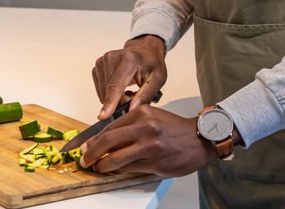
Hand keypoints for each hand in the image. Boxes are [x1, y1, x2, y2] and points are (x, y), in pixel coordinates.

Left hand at [79, 105, 215, 176]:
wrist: (200, 138)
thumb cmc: (174, 129)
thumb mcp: (151, 117)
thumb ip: (130, 126)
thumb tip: (106, 139)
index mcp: (141, 113)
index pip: (109, 127)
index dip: (93, 139)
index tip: (85, 145)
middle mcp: (144, 127)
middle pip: (107, 141)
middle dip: (92, 153)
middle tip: (84, 159)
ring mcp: (149, 145)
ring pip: (115, 158)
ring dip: (102, 165)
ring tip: (97, 168)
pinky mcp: (154, 161)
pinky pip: (129, 168)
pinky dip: (118, 171)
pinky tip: (114, 170)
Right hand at [92, 35, 166, 119]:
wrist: (145, 50)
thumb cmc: (151, 63)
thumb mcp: (157, 79)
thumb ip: (145, 96)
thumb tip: (131, 110)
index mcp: (128, 60)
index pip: (115, 85)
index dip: (109, 102)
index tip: (103, 116)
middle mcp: (111, 58)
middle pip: (108, 91)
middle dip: (120, 102)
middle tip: (134, 97)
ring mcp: (102, 61)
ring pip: (103, 93)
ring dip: (114, 98)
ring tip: (129, 91)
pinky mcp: (97, 66)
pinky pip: (100, 89)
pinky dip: (109, 93)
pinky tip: (120, 88)